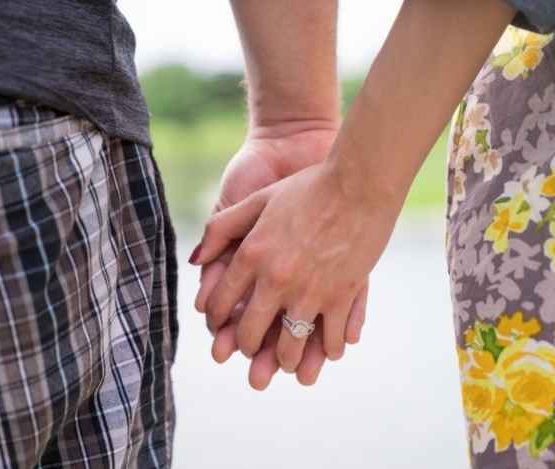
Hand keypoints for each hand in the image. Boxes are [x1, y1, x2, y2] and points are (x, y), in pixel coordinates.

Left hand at [193, 160, 390, 372]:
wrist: (358, 182)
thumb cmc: (308, 187)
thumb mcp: (257, 200)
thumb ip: (221, 228)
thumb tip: (195, 259)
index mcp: (251, 255)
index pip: (220, 304)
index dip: (217, 321)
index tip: (221, 327)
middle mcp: (275, 279)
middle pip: (249, 333)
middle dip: (247, 347)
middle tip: (252, 351)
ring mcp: (310, 291)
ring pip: (289, 346)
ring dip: (285, 359)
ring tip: (288, 361)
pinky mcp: (341, 296)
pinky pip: (330, 339)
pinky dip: (328, 350)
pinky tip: (328, 350)